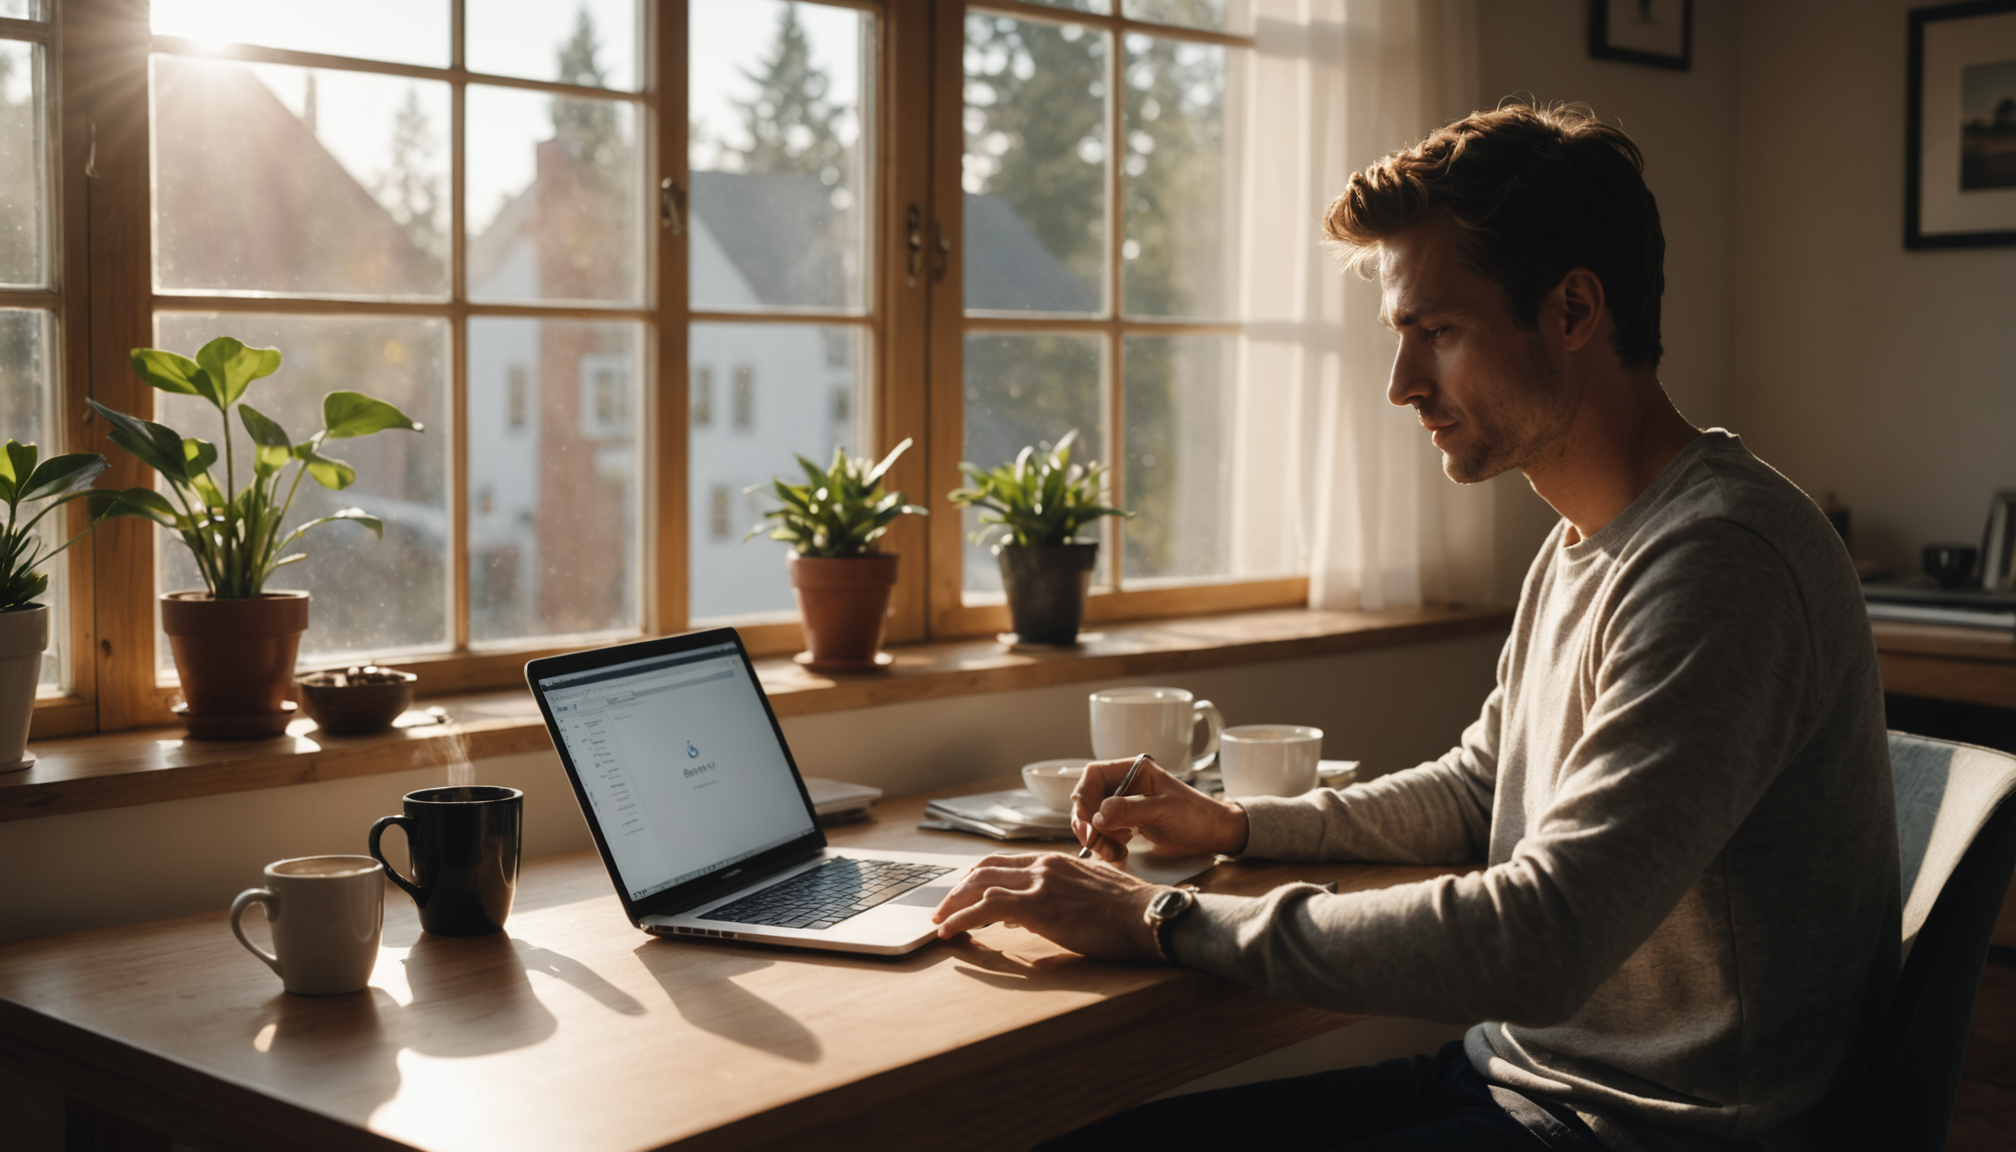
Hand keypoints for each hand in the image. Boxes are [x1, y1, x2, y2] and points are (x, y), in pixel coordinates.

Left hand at [932, 852, 1160, 960]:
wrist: (1147, 915)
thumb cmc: (1128, 913)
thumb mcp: (1089, 895)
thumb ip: (1058, 898)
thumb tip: (1030, 916)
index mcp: (1055, 862)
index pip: (1004, 864)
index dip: (978, 879)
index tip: (963, 895)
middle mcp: (1043, 866)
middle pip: (985, 870)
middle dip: (958, 890)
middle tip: (943, 909)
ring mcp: (1039, 883)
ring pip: (979, 884)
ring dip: (953, 905)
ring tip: (939, 923)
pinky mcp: (1037, 906)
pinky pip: (986, 908)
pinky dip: (961, 919)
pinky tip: (948, 933)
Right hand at [1070, 756, 1249, 863]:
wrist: (1215, 835)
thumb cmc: (1196, 816)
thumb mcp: (1164, 810)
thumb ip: (1130, 810)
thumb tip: (1097, 816)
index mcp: (1133, 771)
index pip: (1094, 775)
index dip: (1084, 795)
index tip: (1086, 819)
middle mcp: (1125, 785)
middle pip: (1089, 799)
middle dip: (1088, 823)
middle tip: (1094, 842)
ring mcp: (1125, 806)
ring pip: (1094, 819)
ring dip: (1097, 838)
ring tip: (1115, 852)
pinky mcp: (1127, 824)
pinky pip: (1105, 833)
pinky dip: (1106, 845)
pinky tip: (1121, 853)